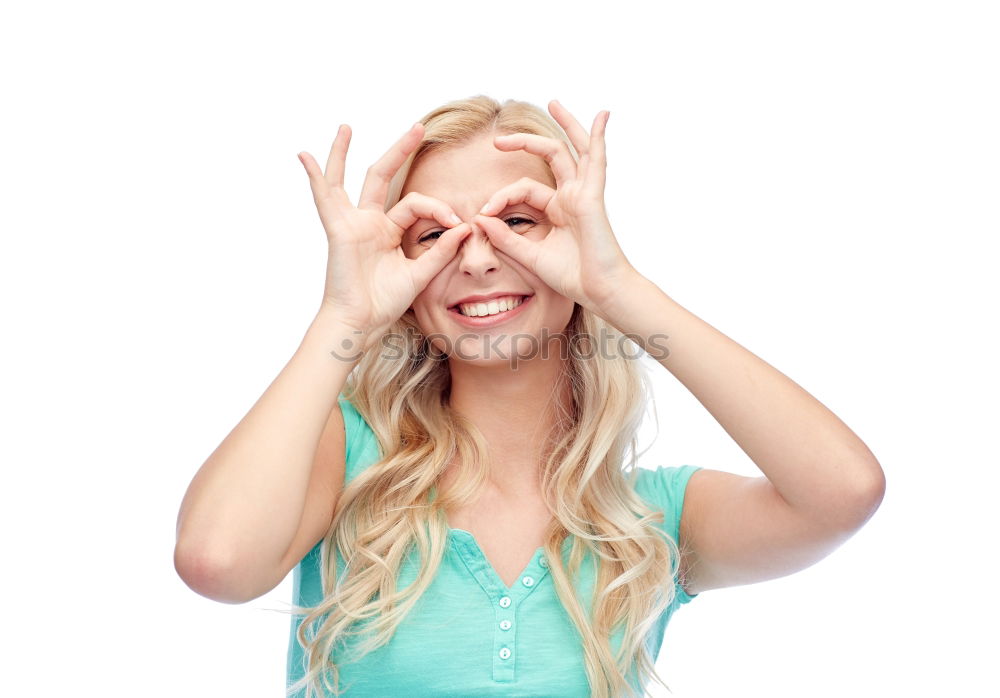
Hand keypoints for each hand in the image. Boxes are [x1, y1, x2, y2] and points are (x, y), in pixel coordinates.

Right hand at [298, 123, 471, 345]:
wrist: (362, 323)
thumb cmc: (385, 303)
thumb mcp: (420, 274)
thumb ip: (441, 250)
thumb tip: (465, 227)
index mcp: (388, 231)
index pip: (416, 204)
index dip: (439, 209)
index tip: (459, 224)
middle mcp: (368, 222)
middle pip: (383, 176)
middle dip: (400, 150)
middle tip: (420, 127)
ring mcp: (351, 223)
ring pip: (348, 179)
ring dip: (344, 153)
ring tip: (346, 127)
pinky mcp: (339, 230)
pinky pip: (324, 198)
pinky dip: (314, 177)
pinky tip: (304, 156)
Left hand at [471, 100, 637, 316]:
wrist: (599, 292)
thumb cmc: (572, 277)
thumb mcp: (530, 255)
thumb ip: (505, 237)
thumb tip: (479, 218)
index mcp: (559, 210)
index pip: (525, 189)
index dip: (500, 198)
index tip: (482, 215)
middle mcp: (572, 196)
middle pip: (551, 157)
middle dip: (525, 143)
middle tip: (497, 139)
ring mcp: (584, 193)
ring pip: (574, 149)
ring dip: (565, 124)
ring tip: (553, 101)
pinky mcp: (593, 196)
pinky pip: (597, 160)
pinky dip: (599, 136)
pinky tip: (602, 116)